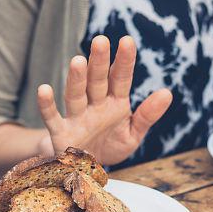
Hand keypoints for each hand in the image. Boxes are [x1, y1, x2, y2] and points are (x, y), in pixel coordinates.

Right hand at [36, 35, 172, 164]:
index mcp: (115, 103)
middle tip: (100, 40)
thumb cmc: (110, 146)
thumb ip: (148, 115)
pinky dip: (47, 105)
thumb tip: (167, 93)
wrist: (86, 171)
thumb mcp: (133, 134)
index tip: (127, 40)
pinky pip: (52, 118)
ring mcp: (77, 117)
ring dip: (76, 79)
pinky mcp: (61, 134)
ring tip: (78, 60)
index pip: (120, 78)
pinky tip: (44, 90)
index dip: (124, 61)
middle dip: (98, 62)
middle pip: (97, 81)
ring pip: (75, 95)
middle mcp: (95, 105)